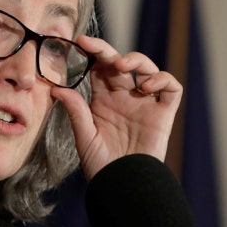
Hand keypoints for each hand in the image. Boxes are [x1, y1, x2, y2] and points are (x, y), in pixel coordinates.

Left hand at [51, 36, 182, 180]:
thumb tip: (56, 87)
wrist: (123, 185)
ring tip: (122, 67)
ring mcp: (145, 103)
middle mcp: (125, 96)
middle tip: (93, 47)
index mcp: (103, 99)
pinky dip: (162, 79)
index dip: (92, 53)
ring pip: (147, 68)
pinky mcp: (163, 113)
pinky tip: (147, 85)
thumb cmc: (101, 165)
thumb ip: (75, 110)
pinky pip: (171, 88)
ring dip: (136, 60)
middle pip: (120, 63)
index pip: (98, 68)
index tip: (79, 42)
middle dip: (107, 51)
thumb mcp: (84, 136)